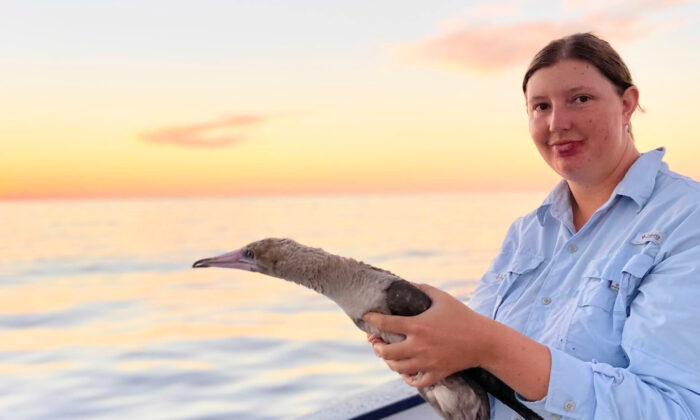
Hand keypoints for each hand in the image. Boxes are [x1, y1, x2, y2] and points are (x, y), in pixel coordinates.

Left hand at [363, 283, 495, 387]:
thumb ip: (422, 288)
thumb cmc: (462, 316)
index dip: (372, 319)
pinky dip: (407, 378)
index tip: (367, 317)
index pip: (386, 324)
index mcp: (418, 325)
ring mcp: (427, 362)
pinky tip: (405, 372)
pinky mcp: (437, 373)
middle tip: (375, 341)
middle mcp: (419, 345)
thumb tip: (407, 282)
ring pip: (397, 368)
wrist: (484, 340)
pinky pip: (416, 381)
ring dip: (388, 361)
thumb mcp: (442, 297)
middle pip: (386, 351)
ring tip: (387, 355)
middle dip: (376, 346)